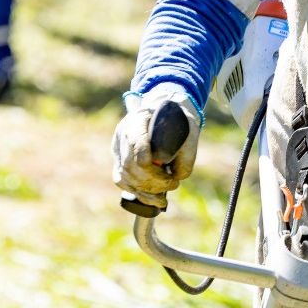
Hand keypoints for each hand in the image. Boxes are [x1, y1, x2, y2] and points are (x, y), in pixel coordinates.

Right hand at [111, 85, 202, 207]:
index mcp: (139, 118)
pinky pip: (122, 180)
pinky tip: (152, 198)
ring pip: (124, 176)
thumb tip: (178, 176)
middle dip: (152, 182)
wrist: (165, 110)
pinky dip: (137, 192)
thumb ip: (187, 152)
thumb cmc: (178, 118)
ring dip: (145, 191)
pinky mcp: (118, 159)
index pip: (137, 144)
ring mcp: (118, 146)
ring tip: (163, 197)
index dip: (151, 166)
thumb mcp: (190, 128)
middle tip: (172, 186)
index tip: (171, 177)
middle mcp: (123, 132)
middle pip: (130, 165)